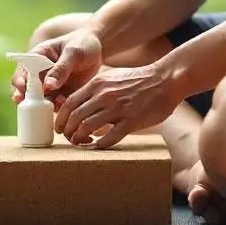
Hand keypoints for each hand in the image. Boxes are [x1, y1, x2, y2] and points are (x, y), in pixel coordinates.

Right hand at [11, 28, 102, 109]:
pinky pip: (54, 104)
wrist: (98, 49)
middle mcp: (40, 72)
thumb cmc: (82, 43)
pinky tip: (64, 103)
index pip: (23, 70)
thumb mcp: (73, 52)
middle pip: (27, 88)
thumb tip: (47, 85)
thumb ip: (61, 68)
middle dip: (27, 98)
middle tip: (33, 104)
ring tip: (57, 101)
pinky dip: (56, 106)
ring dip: (44, 104)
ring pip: (40, 99)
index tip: (22, 88)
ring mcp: (49, 85)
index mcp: (37, 56)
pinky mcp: (60, 93)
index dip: (20, 80)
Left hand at [56, 63, 181, 148]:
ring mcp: (117, 108)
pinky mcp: (131, 121)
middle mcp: (104, 95)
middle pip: (75, 117)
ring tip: (81, 143)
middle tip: (69, 138)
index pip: (69, 103)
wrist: (165, 79)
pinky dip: (99, 145)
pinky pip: (109, 138)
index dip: (61, 118)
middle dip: (68, 131)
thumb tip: (80, 103)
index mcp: (98, 84)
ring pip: (87, 127)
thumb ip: (95, 89)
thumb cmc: (139, 79)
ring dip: (80, 139)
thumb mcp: (111, 78)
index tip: (60, 128)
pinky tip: (97, 147)